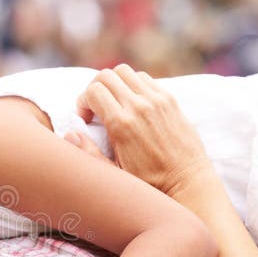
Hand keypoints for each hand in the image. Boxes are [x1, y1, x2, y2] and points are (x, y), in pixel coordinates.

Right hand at [75, 64, 212, 196]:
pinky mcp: (170, 100)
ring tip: (114, 104)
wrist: (187, 183)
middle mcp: (139, 106)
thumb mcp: (114, 174)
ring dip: (114, 84)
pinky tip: (133, 105)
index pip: (93, 91)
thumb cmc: (149, 184)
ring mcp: (157, 100)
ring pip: (125, 72)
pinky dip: (133, 85)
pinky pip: (145, 79)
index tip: (86, 119)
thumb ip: (89, 153)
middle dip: (94, 89)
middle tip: (96, 108)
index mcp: (122, 125)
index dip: (82, 102)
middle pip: (106, 75)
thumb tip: (70, 134)